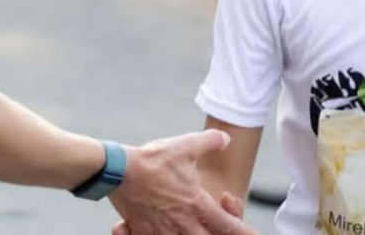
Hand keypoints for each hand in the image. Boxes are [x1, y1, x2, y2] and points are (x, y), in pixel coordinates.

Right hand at [108, 130, 256, 234]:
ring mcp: (163, 233)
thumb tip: (225, 139)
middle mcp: (183, 225)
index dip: (246, 233)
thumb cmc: (153, 159)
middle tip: (220, 227)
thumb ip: (210, 142)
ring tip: (192, 227)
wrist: (118, 170)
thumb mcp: (186, 145)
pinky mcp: (144, 234)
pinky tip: (161, 228)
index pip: (229, 226)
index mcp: (198, 206)